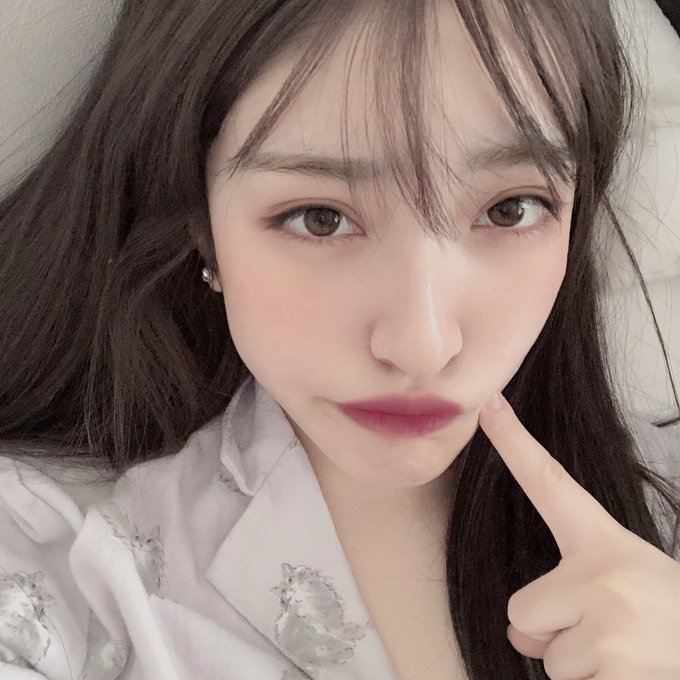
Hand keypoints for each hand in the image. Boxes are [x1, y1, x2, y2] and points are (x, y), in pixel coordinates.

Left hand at [477, 392, 679, 678]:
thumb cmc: (668, 626)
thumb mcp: (621, 594)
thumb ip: (564, 600)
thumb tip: (518, 634)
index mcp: (605, 545)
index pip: (549, 483)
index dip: (514, 444)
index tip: (488, 406)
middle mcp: (605, 571)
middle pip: (521, 612)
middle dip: (554, 637)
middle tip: (615, 639)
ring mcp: (611, 619)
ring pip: (547, 658)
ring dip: (581, 669)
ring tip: (631, 661)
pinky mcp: (616, 667)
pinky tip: (634, 679)